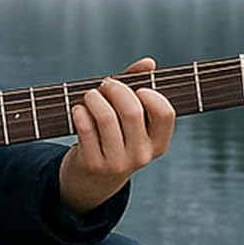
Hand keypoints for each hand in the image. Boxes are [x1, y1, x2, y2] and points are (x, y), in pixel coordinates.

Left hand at [58, 56, 174, 214]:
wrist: (91, 181)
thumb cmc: (113, 139)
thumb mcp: (130, 121)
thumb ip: (138, 88)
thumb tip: (148, 63)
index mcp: (158, 143)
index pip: (165, 113)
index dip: (151, 95)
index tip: (138, 89)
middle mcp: (140, 155)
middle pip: (131, 111)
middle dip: (115, 89)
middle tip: (105, 85)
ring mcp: (116, 162)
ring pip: (106, 117)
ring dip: (94, 98)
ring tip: (90, 95)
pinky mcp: (92, 164)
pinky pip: (85, 128)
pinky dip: (79, 112)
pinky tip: (78, 110)